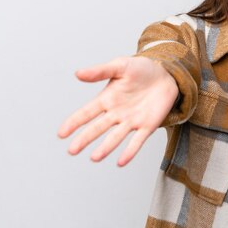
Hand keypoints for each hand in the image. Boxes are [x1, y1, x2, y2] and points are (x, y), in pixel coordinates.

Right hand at [57, 56, 177, 165]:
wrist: (166, 74)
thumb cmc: (141, 69)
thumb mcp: (120, 66)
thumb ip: (100, 71)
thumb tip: (78, 73)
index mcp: (107, 99)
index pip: (87, 112)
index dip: (74, 122)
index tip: (61, 133)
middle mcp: (116, 113)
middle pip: (98, 128)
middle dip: (85, 139)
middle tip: (72, 150)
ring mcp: (131, 121)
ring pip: (116, 137)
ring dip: (106, 147)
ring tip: (95, 158)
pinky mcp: (147, 126)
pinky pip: (137, 140)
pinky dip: (130, 151)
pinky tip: (121, 161)